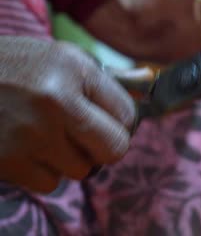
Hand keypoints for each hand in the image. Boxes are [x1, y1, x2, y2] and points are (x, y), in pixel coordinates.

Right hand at [0, 37, 135, 192]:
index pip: (127, 114)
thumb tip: (145, 91)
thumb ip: (100, 81)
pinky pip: (50, 183)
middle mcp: (57, 100)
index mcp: (74, 68)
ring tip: (46, 136)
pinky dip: (42, 171)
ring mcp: (31, 134)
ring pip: (82, 171)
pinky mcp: (9, 162)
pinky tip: (25, 147)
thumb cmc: (10, 67)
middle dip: (106, 148)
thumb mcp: (58, 59)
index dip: (121, 122)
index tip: (109, 122)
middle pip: (114, 149)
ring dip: (70, 159)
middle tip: (90, 139)